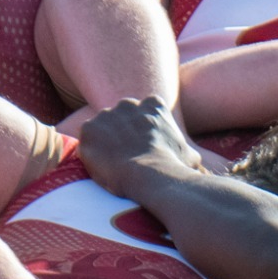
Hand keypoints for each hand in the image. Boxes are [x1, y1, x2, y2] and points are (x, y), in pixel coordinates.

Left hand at [77, 96, 201, 195]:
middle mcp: (128, 103)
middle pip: (119, 118)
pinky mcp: (89, 129)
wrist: (151, 174)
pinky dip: (91, 154)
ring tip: (113, 166)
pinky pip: (86, 142)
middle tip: (125, 157)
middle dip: (120, 134)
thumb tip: (191, 159)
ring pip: (102, 129)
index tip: (142, 148)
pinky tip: (102, 168)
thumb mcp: (189, 154)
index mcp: (153, 104)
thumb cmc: (173, 166)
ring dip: (104, 144)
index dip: (141, 132)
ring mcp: (106, 115)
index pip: (143, 113)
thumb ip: (185, 148)